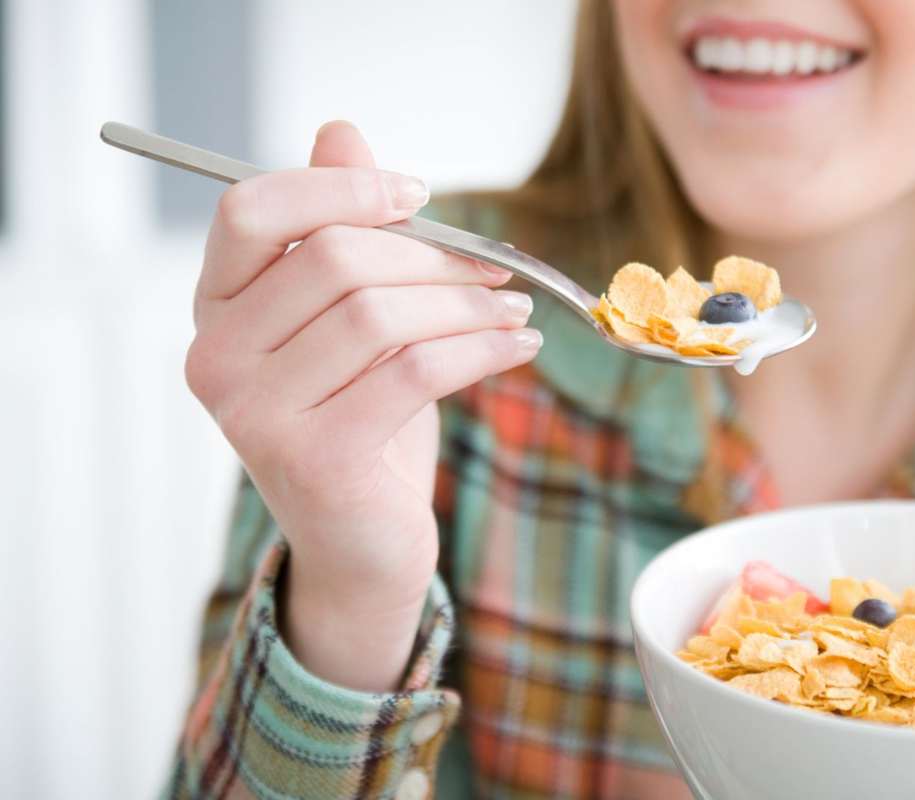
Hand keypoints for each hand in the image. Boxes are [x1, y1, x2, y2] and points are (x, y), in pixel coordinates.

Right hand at [185, 121, 541, 688]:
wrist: (361, 542)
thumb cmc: (361, 419)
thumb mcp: (352, 320)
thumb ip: (338, 227)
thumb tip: (341, 130)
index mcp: (216, 307)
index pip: (250, 210)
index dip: (341, 189)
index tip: (420, 196)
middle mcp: (216, 357)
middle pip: (333, 259)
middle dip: (435, 257)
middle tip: (499, 272)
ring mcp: (254, 414)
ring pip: (379, 315)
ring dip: (468, 306)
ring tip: (516, 313)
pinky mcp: (313, 458)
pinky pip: (415, 372)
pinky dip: (482, 350)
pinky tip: (521, 348)